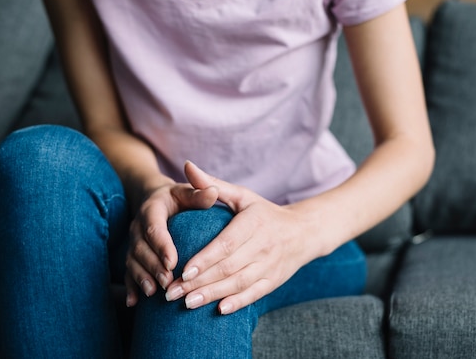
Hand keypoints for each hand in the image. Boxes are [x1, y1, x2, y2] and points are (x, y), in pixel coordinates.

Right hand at [124, 178, 218, 306]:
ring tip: (153, 292)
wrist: (155, 200)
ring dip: (142, 278)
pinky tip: (134, 303)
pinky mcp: (132, 255)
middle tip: (168, 283)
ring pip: (133, 262)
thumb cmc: (178, 198)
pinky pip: (127, 272)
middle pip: (141, 248)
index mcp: (152, 209)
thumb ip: (199, 194)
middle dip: (153, 267)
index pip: (155, 228)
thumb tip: (214, 191)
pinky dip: (130, 287)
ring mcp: (133, 242)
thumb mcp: (187, 192)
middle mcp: (138, 226)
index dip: (162, 245)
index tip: (172, 261)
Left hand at [164, 161, 316, 313]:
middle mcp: (264, 245)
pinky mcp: (274, 281)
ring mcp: (270, 265)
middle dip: (200, 282)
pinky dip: (238, 303)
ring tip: (187, 303)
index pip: (227, 244)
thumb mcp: (242, 196)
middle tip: (172, 292)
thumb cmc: (264, 212)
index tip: (184, 270)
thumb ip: (213, 184)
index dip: (206, 259)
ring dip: (213, 295)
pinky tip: (219, 310)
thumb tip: (187, 166)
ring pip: (239, 283)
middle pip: (229, 267)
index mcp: (253, 223)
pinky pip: (255, 294)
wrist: (303, 231)